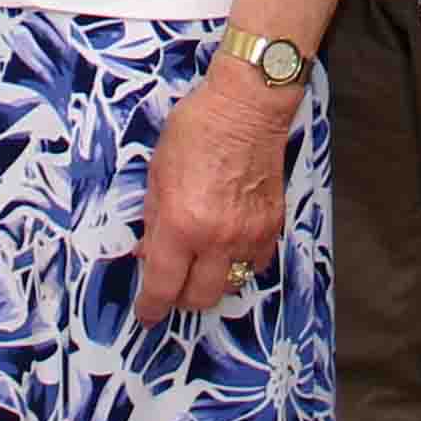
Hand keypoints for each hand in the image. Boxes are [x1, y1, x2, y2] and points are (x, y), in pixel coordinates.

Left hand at [130, 68, 290, 322]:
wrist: (247, 106)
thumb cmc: (196, 130)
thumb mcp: (157, 174)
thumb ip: (154, 221)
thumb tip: (149, 254)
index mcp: (182, 224)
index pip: (163, 286)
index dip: (152, 307)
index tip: (148, 314)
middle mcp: (217, 237)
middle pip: (200, 298)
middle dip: (182, 298)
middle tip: (173, 285)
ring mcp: (249, 234)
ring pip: (231, 286)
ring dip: (212, 281)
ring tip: (202, 261)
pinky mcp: (272, 226)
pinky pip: (255, 264)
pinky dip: (240, 263)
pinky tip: (229, 246)